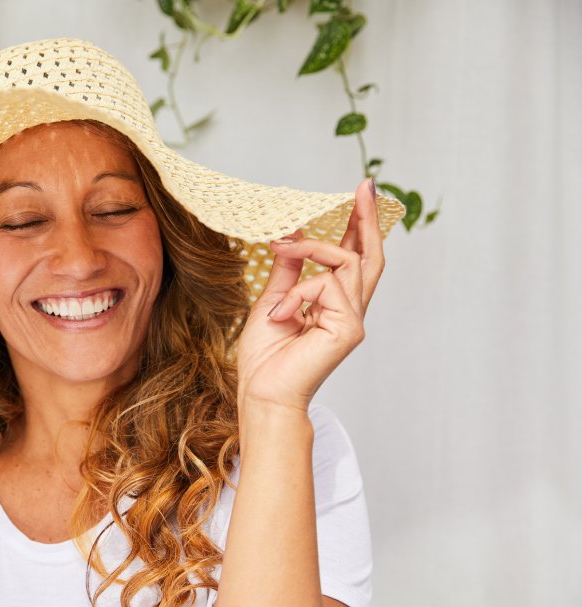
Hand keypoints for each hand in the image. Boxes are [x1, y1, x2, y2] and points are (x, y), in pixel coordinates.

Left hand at [236, 178, 384, 413]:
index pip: (354, 259)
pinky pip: (326, 286)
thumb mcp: (271, 301)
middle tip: (364, 188)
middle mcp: (349, 311)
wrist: (263, 392)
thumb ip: (287, 271)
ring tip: (279, 249)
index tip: (360, 194)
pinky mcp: (349, 329)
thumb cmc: (265, 358)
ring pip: (344, 262)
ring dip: (309, 250)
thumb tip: (294, 235)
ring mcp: (352, 320)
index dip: (359, 227)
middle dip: (367, 219)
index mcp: (333, 305)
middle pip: (369, 256)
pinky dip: (298, 291)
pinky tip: (280, 313)